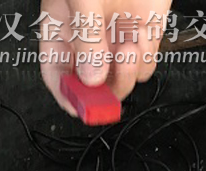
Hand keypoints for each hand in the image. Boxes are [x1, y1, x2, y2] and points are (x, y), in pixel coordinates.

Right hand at [39, 0, 170, 114]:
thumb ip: (85, 35)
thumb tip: (92, 78)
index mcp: (60, 30)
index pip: (58, 78)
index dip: (70, 98)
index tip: (84, 105)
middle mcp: (88, 40)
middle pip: (94, 88)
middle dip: (107, 87)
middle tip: (114, 72)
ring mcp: (115, 39)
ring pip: (122, 81)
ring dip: (130, 69)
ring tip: (131, 38)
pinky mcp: (142, 36)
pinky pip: (145, 65)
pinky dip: (147, 55)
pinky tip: (142, 30)